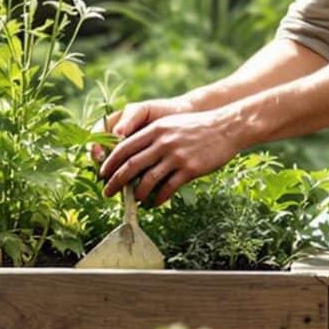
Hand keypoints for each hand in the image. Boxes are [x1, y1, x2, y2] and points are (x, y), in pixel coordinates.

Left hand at [96, 106, 244, 206]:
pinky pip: (168, 188)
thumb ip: (152, 137)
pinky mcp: (189, 169)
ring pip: (147, 180)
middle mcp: (162, 142)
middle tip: (107, 192)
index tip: (102, 173)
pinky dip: (158, 198)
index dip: (110, 162)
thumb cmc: (196, 127)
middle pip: (131, 165)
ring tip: (134, 200)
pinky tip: (154, 203)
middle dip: (116, 181)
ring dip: (137, 194)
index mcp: (155, 129)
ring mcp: (176, 156)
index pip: (124, 147)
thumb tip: (132, 157)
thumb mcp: (170, 125)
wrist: (226, 127)